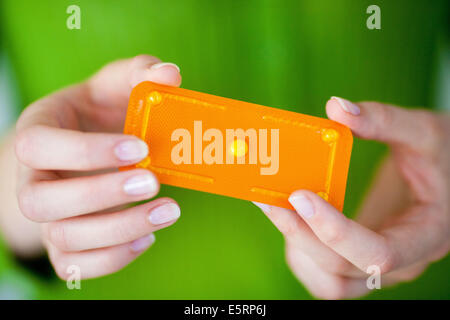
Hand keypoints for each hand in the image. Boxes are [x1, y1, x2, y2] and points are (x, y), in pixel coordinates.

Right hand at [14, 55, 181, 278]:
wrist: (87, 146)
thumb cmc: (100, 113)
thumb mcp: (116, 83)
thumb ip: (140, 73)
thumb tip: (171, 74)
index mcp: (37, 134)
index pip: (39, 147)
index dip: (86, 152)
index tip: (140, 148)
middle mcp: (33, 180)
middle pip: (42, 201)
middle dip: (101, 195)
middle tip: (153, 182)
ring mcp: (48, 217)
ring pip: (64, 238)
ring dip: (119, 230)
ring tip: (169, 211)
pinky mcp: (67, 243)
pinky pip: (76, 266)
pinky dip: (113, 259)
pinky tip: (149, 236)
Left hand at [254, 97, 449, 298]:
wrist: (446, 179)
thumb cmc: (442, 157)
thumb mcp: (424, 133)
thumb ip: (383, 120)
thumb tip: (336, 107)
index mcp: (426, 235)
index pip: (378, 253)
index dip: (335, 230)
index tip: (299, 195)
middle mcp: (401, 262)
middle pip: (342, 270)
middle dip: (300, 235)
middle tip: (270, 198)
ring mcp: (378, 267)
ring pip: (330, 285)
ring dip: (297, 251)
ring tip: (277, 210)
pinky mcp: (359, 260)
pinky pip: (326, 276)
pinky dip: (302, 255)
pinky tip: (291, 221)